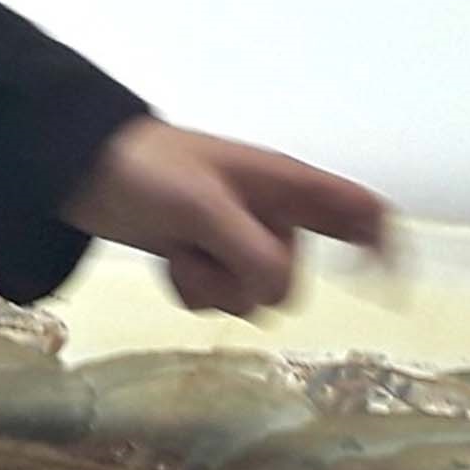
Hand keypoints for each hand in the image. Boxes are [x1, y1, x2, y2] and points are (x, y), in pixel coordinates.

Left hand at [60, 118, 387, 316]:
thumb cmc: (149, 170)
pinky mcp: (205, 259)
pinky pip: (219, 301)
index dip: (384, 247)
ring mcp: (236, 239)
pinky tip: (170, 260)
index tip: (388, 290)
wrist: (81, 168)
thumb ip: (249, 250)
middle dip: (251, 279)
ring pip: (254, 297)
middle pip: (294, 277)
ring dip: (214, 286)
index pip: (358, 211)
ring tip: (181, 249)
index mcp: (285, 185)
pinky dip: (193, 291)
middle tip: (209, 248)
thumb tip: (281, 294)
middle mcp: (270, 214)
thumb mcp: (203, 206)